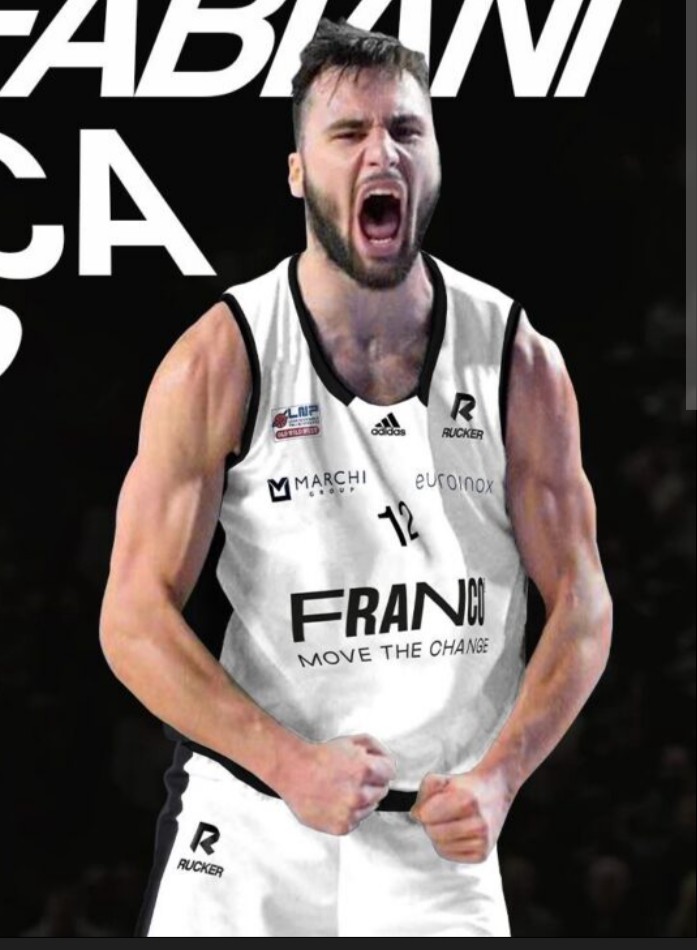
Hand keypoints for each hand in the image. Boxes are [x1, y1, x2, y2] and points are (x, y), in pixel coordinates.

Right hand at [276, 734, 395, 835]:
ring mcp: (350, 812)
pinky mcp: (341, 826)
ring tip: (342, 789)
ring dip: (361, 799)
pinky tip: (336, 801)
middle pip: (382, 791)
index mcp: (365, 770)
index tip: (375, 769)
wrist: (293, 771)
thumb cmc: (320, 756)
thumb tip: (386, 761)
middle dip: (372, 783)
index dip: (382, 767)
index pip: (390, 772)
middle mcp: (360, 794)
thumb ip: (374, 748)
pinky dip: (349, 813)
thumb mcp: (351, 741)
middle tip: (353, 778)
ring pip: (370, 807)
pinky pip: (356, 820)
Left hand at [409, 767, 512, 862]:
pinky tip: (456, 832)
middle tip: (441, 812)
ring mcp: (482, 841)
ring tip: (450, 821)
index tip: (430, 803)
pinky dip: (447, 845)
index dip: (423, 809)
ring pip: (439, 846)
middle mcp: (477, 823)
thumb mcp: (442, 778)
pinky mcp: (482, 854)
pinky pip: (449, 855)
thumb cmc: (465, 786)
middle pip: (432, 832)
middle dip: (430, 822)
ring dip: (438, 835)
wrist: (495, 790)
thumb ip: (423, 793)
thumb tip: (416, 815)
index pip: (426, 815)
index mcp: (466, 801)